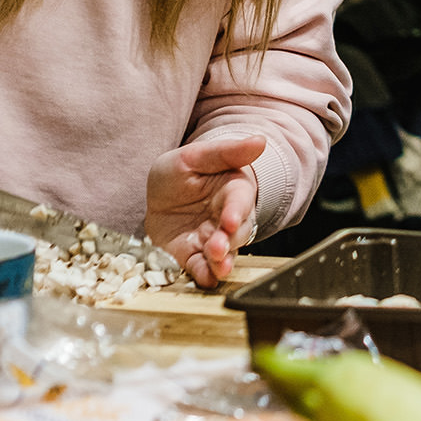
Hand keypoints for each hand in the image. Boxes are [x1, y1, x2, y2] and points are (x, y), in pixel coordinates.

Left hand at [147, 135, 263, 288]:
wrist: (161, 195)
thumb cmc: (184, 171)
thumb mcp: (196, 155)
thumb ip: (226, 151)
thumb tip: (260, 140)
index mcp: (233, 190)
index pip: (239, 201)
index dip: (236, 211)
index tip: (231, 220)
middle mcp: (227, 217)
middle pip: (237, 232)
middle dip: (229, 241)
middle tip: (218, 247)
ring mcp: (212, 238)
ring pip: (225, 253)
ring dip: (222, 262)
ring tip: (217, 268)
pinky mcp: (194, 255)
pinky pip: (202, 268)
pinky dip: (204, 275)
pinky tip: (205, 279)